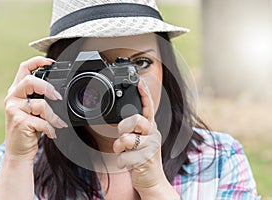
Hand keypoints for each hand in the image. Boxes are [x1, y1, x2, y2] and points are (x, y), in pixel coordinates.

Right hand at [4, 56, 67, 160]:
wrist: (18, 151)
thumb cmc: (29, 129)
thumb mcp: (34, 111)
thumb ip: (41, 99)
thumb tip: (60, 93)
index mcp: (17, 91)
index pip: (24, 68)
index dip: (37, 61)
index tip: (51, 62)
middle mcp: (13, 98)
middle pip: (29, 81)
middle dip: (48, 88)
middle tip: (58, 98)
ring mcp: (14, 109)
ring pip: (40, 104)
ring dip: (54, 115)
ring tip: (60, 122)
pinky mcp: (19, 122)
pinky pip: (42, 121)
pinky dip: (51, 128)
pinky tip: (52, 133)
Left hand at [113, 79, 176, 197]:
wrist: (151, 180)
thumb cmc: (142, 158)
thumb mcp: (138, 141)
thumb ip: (132, 131)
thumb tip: (120, 124)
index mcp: (151, 128)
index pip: (148, 107)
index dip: (144, 94)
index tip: (139, 82)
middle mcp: (153, 134)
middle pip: (135, 119)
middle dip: (123, 128)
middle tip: (122, 138)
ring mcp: (151, 146)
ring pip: (126, 139)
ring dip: (119, 148)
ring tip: (125, 153)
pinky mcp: (146, 159)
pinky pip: (124, 157)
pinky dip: (121, 162)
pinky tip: (129, 163)